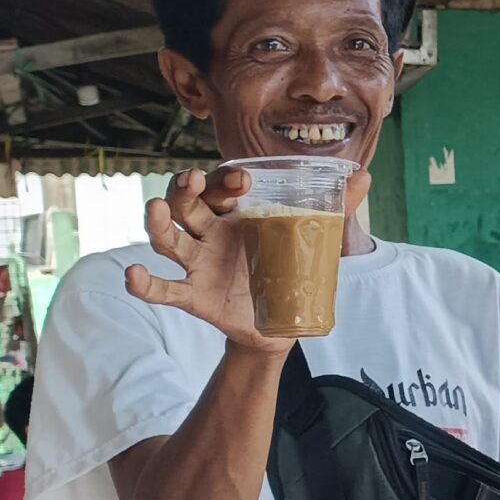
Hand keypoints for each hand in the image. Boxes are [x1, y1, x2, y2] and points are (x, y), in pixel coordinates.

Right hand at [124, 168, 370, 350]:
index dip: (227, 180)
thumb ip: (336, 209)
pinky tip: (134, 277)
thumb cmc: (292, 271)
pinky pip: (164, 289)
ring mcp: (198, 263)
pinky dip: (146, 284)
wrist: (284, 323)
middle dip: (185, 191)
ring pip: (169, 239)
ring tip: (155, 211)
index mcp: (238, 215)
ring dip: (159, 225)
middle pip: (188, 205)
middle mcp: (211, 234)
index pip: (222, 187)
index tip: (244, 179)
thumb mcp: (316, 241)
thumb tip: (366, 176)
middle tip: (190, 181)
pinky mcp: (193, 296)